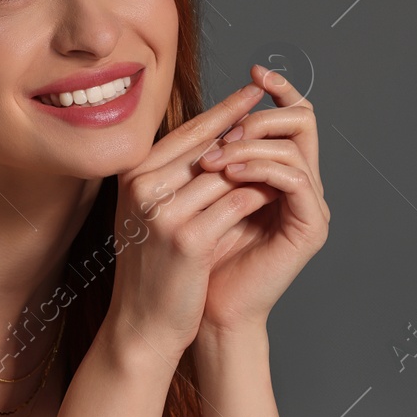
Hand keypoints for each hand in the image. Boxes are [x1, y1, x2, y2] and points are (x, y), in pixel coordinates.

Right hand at [106, 79, 273, 355]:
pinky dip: (260, 195)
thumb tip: (214, 135)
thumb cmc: (151, 268)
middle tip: (278, 116)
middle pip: (208, 145)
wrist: (141, 324)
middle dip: (246, 133)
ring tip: (285, 157)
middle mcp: (142, 187)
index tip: (252, 93)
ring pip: (227, 172)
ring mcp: (164, 212)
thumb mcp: (149, 213)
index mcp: (131, 175)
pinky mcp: (188, 239)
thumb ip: (170, 175)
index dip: (223, 112)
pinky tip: (277, 193)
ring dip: (259, 166)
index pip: (186, 132)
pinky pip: (237, 203)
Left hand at [191, 63, 329, 333]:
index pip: (291, 116)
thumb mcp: (197, 192)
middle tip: (225, 131)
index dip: (279, 89)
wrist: (202, 310)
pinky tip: (229, 174)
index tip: (253, 70)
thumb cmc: (193, 256)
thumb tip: (204, 108)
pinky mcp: (310, 227)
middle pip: (305, 121)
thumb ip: (210, 154)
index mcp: (278, 172)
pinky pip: (295, 180)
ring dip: (252, 146)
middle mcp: (301, 185)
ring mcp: (310, 206)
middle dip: (261, 117)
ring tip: (214, 158)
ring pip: (295, 148)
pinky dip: (262, 170)